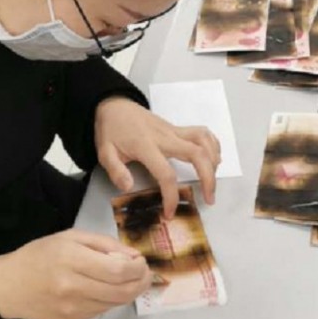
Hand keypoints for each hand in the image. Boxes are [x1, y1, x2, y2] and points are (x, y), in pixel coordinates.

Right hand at [0, 229, 150, 318]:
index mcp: (72, 259)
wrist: (9, 286)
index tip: (142, 262)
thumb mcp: (70, 237)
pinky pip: (102, 310)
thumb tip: (132, 255)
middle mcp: (73, 286)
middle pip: (122, 291)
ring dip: (130, 291)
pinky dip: (111, 299)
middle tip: (145, 273)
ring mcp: (73, 307)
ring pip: (115, 303)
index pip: (118, 270)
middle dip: (141, 282)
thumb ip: (104, 244)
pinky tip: (106, 289)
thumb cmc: (39, 256)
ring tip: (130, 280)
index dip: (138, 268)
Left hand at [94, 97, 220, 217]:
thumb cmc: (110, 131)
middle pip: (196, 154)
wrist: (114, 105)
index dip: (171, 197)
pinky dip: (212, 145)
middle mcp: (164, 137)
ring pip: (203, 140)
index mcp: (145, 146)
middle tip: (209, 198)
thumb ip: (115, 170)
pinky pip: (201, 133)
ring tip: (212, 181)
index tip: (170, 213)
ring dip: (213, 161)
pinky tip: (213, 159)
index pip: (166, 174)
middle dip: (208, 178)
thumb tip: (128, 187)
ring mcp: (173, 131)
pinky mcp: (177, 128)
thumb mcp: (104, 152)